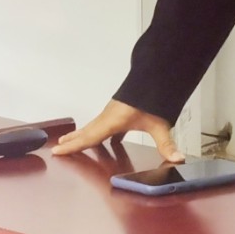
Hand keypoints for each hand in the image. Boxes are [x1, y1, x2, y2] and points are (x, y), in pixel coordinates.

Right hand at [51, 98, 183, 161]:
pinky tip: (109, 141)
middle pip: (87, 131)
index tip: (58, 150)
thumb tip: (177, 159)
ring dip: (82, 134)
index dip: (73, 146)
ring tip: (70, 140)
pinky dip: (101, 132)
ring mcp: (113, 112)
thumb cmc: (154, 97)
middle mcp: (109, 116)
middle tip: (57, 147)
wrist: (156, 75)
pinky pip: (106, 124)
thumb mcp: (160, 124)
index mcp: (113, 122)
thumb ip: (166, 144)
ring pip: (94, 126)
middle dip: (73, 141)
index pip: (90, 138)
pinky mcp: (120, 110)